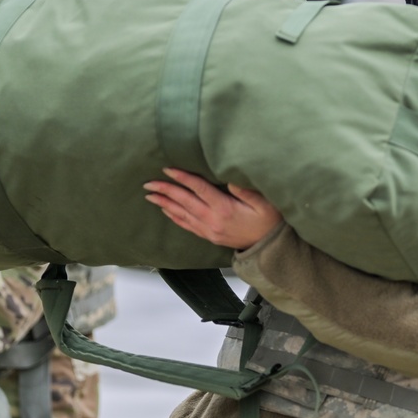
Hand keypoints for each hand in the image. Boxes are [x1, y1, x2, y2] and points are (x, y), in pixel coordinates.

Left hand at [143, 168, 281, 249]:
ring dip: (165, 203)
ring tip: (150, 195)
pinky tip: (165, 210)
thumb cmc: (269, 221)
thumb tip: (228, 177)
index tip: (168, 169)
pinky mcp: (209, 236)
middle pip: (185, 201)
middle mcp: (213, 220)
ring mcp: (209, 230)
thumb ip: (246, 190)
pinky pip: (187, 226)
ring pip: (182, 214)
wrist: (269, 247)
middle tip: (149, 182)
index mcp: (224, 208)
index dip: (183, 178)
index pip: (199, 189)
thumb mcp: (264, 203)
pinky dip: (174, 217)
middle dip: (166, 190)